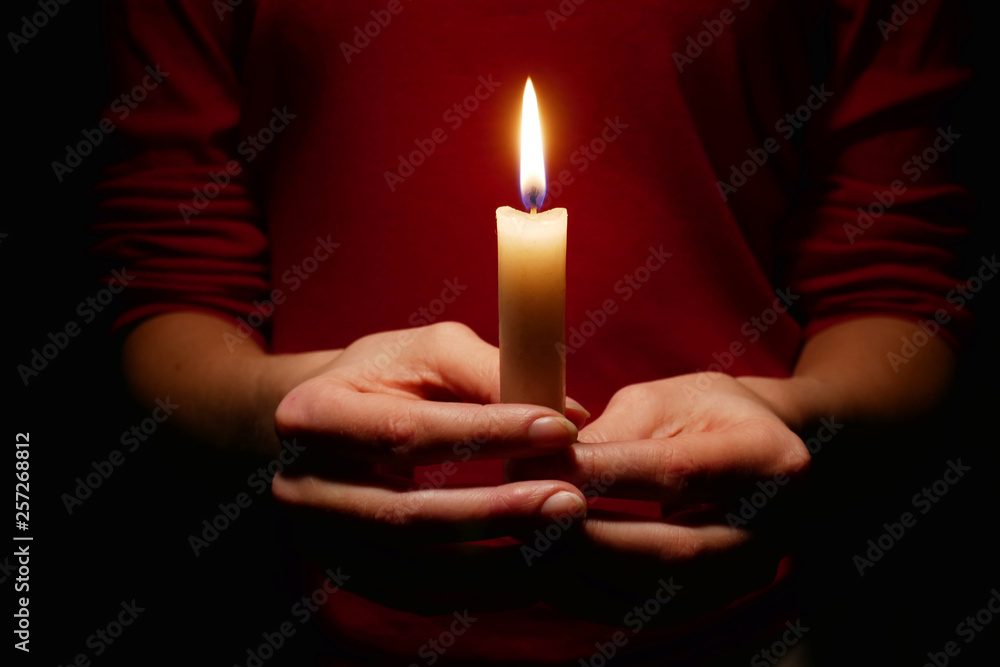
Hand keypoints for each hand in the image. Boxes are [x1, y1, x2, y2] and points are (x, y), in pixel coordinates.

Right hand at [269, 322, 590, 612]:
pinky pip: (419, 597)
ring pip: (414, 570)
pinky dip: (480, 591)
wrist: (329, 427)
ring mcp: (321, 542)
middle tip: (571, 501)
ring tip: (562, 542)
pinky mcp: (349, 576)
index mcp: (313, 414)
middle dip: (496, 510)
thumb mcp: (430, 351)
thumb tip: (569, 414)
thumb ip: (492, 373)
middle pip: (405, 516)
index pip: (407, 431)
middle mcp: (302, 487)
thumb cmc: (389, 377)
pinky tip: (533, 574)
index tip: (560, 429)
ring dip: (496, 563)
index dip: (488, 433)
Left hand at [507, 373, 810, 627]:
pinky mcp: (716, 601)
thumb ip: (612, 433)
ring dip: (583, 575)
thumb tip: (545, 468)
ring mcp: (749, 575)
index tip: (535, 465)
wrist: (764, 455)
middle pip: (673, 551)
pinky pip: (649, 613)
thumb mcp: (663, 401)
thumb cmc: (704, 414)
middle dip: (587, 540)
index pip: (675, 472)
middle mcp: (773, 528)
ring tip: (526, 546)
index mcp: (769, 458)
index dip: (601, 474)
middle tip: (523, 520)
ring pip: (659, 595)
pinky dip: (592, 596)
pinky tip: (549, 571)